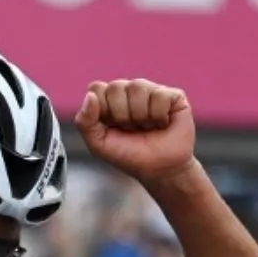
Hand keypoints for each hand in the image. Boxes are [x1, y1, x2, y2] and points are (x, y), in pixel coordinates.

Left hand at [75, 79, 197, 185]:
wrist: (160, 169)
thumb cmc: (129, 155)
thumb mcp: (99, 144)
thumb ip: (85, 122)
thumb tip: (90, 96)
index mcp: (109, 99)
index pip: (97, 89)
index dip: (104, 110)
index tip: (112, 127)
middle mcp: (129, 91)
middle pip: (116, 87)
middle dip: (122, 115)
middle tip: (131, 129)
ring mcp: (151, 90)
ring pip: (137, 87)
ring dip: (141, 115)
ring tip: (147, 127)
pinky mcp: (173, 96)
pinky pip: (159, 95)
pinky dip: (159, 116)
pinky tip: (162, 124)